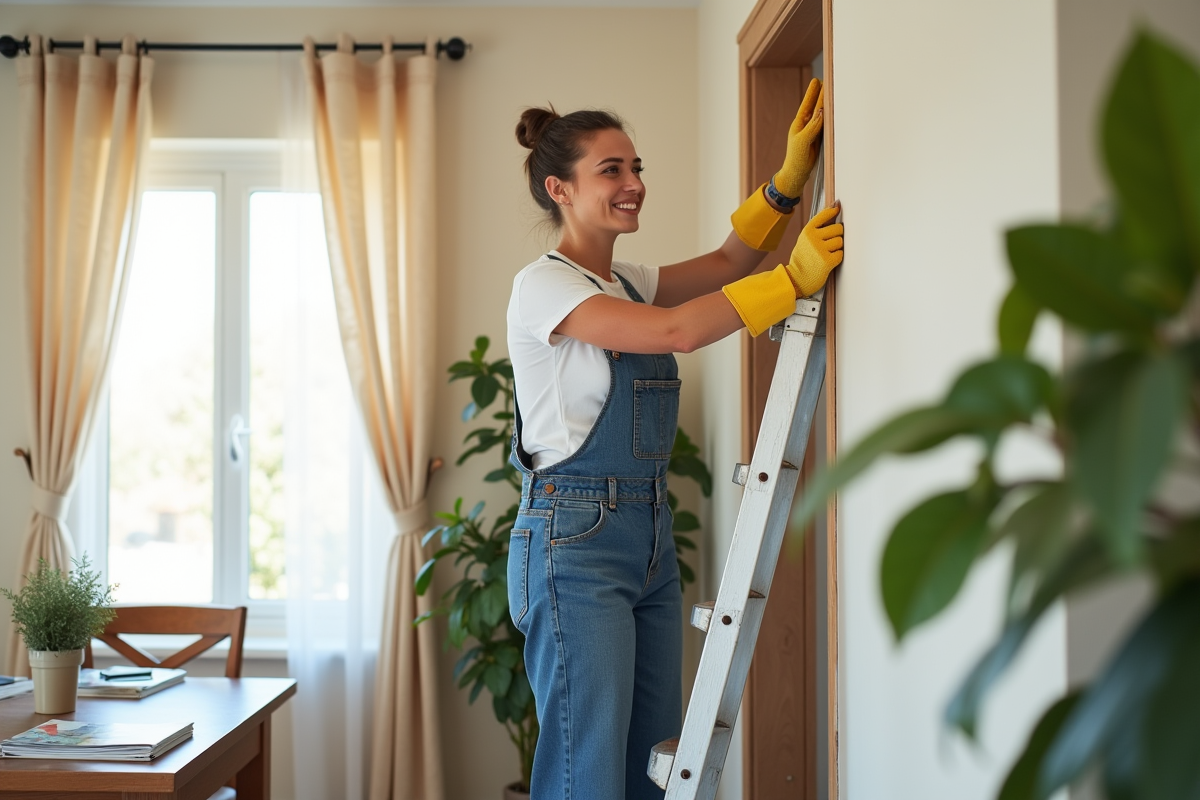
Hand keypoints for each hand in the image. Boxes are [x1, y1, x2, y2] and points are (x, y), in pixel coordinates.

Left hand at [774, 79, 824, 198]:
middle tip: (827, 81)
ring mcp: (813, 131)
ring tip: (833, 92)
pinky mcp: (819, 138)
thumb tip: (821, 111)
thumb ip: (812, 127)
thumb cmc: (796, 159)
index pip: (808, 105)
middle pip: (816, 106)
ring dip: (827, 104)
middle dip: (821, 94)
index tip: (817, 80)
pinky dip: (830, 116)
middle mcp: (806, 125)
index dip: (813, 93)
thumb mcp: (802, 142)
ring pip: (822, 114)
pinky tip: (835, 111)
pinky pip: (826, 124)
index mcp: (799, 124)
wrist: (797, 174)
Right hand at [782, 204, 842, 296]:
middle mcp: (813, 238)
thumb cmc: (802, 259)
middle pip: (837, 228)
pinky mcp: (827, 261)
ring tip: (828, 253)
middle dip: (837, 235)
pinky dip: (837, 257)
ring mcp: (821, 250)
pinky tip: (829, 260)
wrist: (796, 278)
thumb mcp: (804, 240)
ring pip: (840, 241)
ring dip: (837, 247)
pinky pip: (840, 253)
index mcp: (807, 231)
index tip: (838, 208)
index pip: (824, 215)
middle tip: (830, 242)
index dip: (833, 211)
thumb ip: (816, 229)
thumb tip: (834, 211)